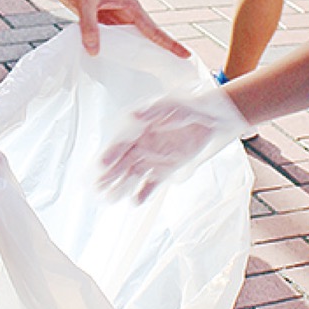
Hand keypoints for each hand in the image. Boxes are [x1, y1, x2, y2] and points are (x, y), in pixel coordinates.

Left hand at [46, 0, 188, 57]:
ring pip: (128, 37)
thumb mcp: (83, 1)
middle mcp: (124, 9)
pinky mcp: (99, 16)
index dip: (169, 43)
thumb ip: (90, 26)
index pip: (153, 29)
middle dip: (157, 50)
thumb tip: (95, 52)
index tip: (186, 55)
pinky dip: (114, 48)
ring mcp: (112, 13)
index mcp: (129, 4)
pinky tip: (111, 60)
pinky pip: (112, 36)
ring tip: (145, 72)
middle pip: (145, 34)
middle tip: (170, 70)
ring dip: (134, 51)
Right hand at [99, 82, 249, 201]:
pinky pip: (151, 183)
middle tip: (97, 187)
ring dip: (121, 186)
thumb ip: (153, 112)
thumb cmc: (189, 107)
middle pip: (122, 162)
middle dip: (110, 175)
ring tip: (109, 199)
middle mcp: (141, 145)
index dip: (111, 153)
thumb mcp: (172, 105)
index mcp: (139, 128)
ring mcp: (152, 158)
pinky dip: (143, 193)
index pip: (121, 143)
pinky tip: (135, 203)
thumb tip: (135, 115)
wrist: (211, 118)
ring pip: (133, 175)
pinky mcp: (165, 169)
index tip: (102, 165)